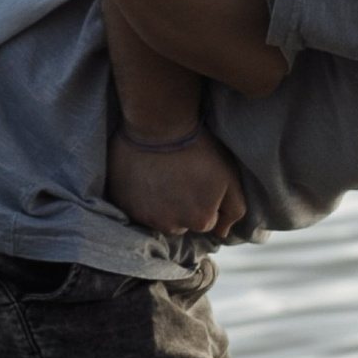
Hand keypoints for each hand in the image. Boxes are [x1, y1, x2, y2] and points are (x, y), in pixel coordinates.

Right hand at [107, 127, 246, 238]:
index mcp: (198, 220)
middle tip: (178, 178)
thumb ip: (234, 209)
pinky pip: (135, 209)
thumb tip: (223, 232)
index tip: (197, 181)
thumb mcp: (229, 176)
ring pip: (158, 217)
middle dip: (182, 207)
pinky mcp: (123, 204)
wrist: (158, 125)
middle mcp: (170, 225)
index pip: (206, 221)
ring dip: (160, 204)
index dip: (204, 200)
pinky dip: (140, 198)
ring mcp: (145, 216)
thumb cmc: (198, 148)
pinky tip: (144, 177)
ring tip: (160, 176)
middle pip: (180, 222)